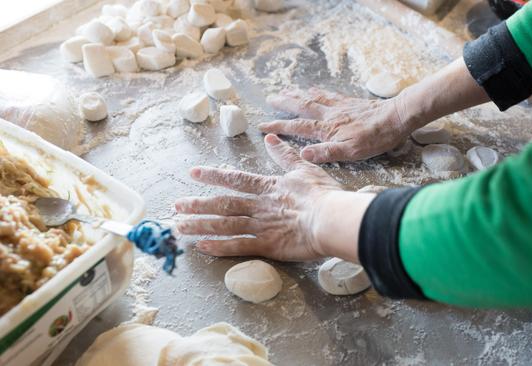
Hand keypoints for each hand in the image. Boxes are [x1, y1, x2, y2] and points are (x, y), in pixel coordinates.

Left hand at [174, 134, 345, 260]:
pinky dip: (219, 247)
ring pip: (224, 224)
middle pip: (222, 204)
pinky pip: (238, 245)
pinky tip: (202, 247)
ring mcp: (261, 226)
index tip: (193, 173)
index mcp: (268, 187)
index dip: (213, 175)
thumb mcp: (304, 168)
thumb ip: (285, 154)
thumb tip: (270, 137)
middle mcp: (259, 206)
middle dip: (197, 204)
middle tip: (176, 206)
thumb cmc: (323, 194)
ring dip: (200, 225)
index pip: (235, 179)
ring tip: (179, 227)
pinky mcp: (267, 245)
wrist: (332, 218)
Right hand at [259, 88, 413, 163]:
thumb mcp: (351, 152)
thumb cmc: (376, 138)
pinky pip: (328, 94)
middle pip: (302, 106)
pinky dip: (317, 91)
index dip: (279, 127)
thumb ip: (326, 153)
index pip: (298, 128)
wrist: (397, 117)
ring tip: (286, 89)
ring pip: (313, 98)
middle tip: (270, 98)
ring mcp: (340, 106)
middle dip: (284, 103)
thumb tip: (302, 155)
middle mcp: (330, 115)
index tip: (262, 126)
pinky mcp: (351, 102)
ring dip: (298, 94)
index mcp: (327, 129)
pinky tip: (314, 90)